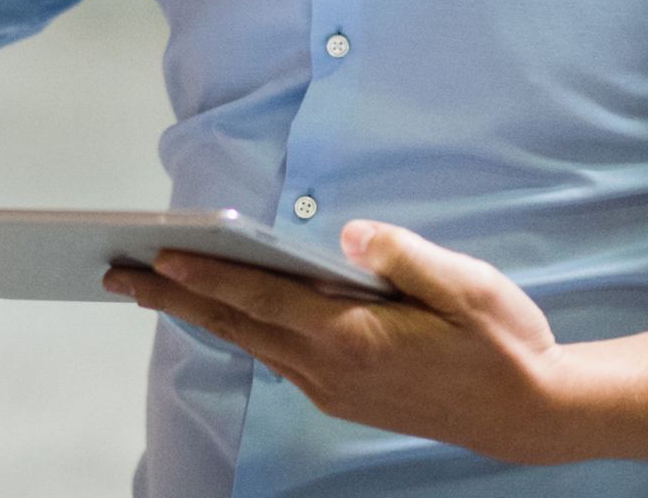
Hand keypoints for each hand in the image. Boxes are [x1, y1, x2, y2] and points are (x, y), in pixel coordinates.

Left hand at [103, 219, 574, 464]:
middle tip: (114, 272)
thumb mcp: (464, 284)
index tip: (157, 256)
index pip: (262, 299)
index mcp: (355, 337)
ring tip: (150, 286)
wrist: (533, 414)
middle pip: (236, 325)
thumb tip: (344, 233)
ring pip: (250, 342)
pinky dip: (237, 328)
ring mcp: (335, 388)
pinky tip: (223, 310)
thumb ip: (401, 254)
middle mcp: (333, 369)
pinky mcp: (344, 395)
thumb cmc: (501, 339)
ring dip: (197, 314)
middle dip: (170, 298)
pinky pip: (275, 355)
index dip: (206, 277)